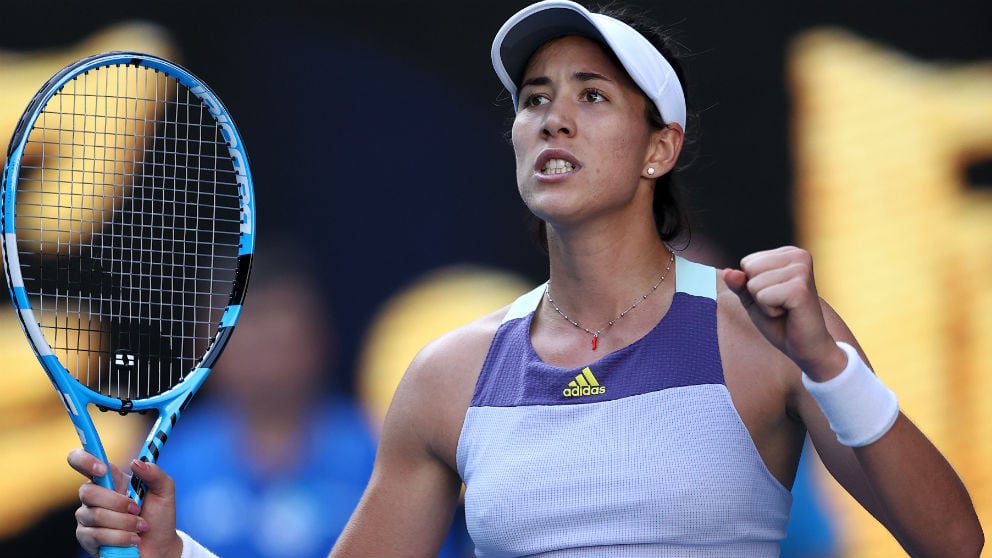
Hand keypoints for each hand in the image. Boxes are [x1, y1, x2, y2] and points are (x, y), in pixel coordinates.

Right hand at [68, 449, 182, 557]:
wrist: (160, 547)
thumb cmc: (159, 518)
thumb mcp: (165, 491)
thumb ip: (154, 473)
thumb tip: (136, 462)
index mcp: (110, 479)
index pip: (81, 461)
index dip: (85, 460)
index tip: (103, 470)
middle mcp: (94, 496)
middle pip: (88, 492)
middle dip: (118, 503)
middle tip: (137, 509)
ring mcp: (87, 517)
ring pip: (95, 515)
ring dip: (124, 523)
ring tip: (140, 527)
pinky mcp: (86, 538)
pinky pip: (96, 535)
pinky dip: (120, 537)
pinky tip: (132, 540)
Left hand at [722, 246, 845, 379]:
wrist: (807, 347)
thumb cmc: (781, 321)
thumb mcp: (753, 299)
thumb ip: (739, 284)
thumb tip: (727, 273)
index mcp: (789, 253)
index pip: (747, 263)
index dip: (753, 286)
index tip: (776, 296)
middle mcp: (798, 255)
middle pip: (749, 270)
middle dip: (758, 293)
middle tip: (781, 304)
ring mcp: (801, 270)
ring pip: (753, 284)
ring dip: (764, 304)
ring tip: (785, 309)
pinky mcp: (800, 289)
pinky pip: (762, 297)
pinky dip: (769, 311)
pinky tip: (789, 313)